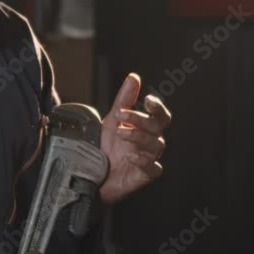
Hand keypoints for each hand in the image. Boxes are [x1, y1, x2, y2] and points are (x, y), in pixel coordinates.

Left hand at [99, 73, 170, 205]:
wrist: (92, 174)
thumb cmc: (106, 146)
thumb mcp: (113, 120)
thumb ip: (124, 100)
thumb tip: (134, 77)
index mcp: (146, 127)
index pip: (160, 115)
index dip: (157, 107)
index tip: (147, 100)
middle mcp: (150, 142)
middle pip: (157, 127)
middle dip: (140, 119)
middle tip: (120, 115)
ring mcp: (150, 159)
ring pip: (156, 144)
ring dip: (138, 136)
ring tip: (120, 133)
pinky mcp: (145, 176)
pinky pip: (154, 168)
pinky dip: (145, 161)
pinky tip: (131, 156)